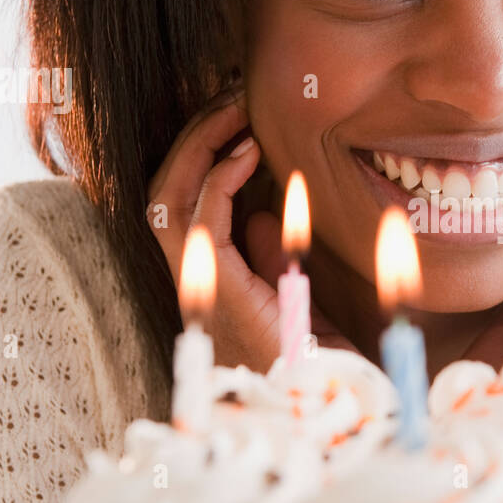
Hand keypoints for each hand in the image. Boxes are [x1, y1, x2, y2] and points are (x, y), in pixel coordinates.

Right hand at [146, 83, 359, 368]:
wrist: (336, 407)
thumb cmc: (322, 364)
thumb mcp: (297, 300)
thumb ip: (270, 260)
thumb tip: (257, 216)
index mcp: (211, 284)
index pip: (182, 206)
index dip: (202, 156)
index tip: (240, 120)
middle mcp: (196, 285)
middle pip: (165, 194)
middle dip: (193, 138)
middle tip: (230, 96)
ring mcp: (203, 290)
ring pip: (168, 200)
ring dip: (198, 145)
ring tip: (233, 108)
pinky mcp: (221, 293)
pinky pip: (198, 221)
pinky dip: (217, 177)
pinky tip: (248, 149)